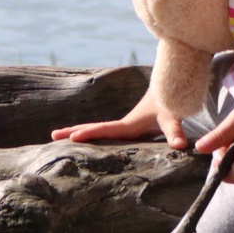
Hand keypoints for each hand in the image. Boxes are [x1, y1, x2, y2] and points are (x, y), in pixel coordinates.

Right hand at [50, 98, 166, 144]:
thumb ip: (175, 131)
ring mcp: (125, 126)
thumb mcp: (173, 117)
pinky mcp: (131, 128)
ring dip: (80, 132)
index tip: (71, 137)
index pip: (105, 130)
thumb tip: (180, 145)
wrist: (173, 87)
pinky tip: (89, 142)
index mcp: (129, 125)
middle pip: (94, 128)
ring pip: (98, 129)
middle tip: (52, 135)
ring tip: (60, 137)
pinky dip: (94, 135)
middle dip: (73, 131)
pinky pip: (108, 133)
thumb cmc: (172, 103)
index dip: (89, 134)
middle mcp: (123, 125)